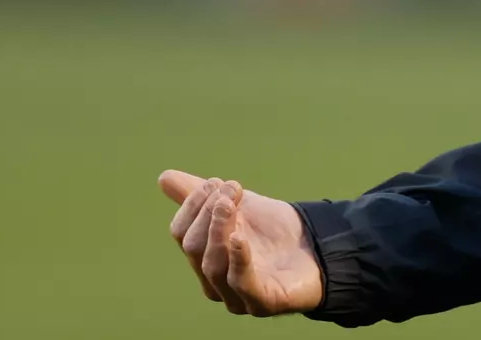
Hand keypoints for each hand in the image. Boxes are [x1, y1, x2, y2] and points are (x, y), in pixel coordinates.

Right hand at [160, 169, 324, 316]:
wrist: (316, 245)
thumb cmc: (272, 230)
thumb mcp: (237, 205)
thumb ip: (201, 194)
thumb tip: (163, 178)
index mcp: (203, 258)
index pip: (181, 234)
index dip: (193, 205)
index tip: (216, 182)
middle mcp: (214, 282)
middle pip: (194, 248)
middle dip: (208, 213)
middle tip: (230, 189)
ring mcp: (237, 296)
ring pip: (213, 265)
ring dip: (219, 229)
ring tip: (231, 203)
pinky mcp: (263, 302)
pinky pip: (242, 285)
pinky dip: (238, 259)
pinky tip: (240, 237)